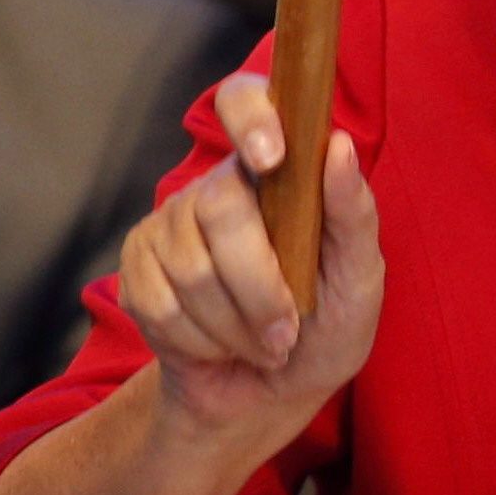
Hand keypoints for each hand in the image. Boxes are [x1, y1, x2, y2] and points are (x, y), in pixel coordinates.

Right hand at [121, 73, 382, 455]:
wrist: (269, 393)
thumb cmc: (328, 327)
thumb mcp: (360, 277)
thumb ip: (353, 214)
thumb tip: (337, 146)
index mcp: (277, 172)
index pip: (244, 101)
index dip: (251, 117)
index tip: (273, 157)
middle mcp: (216, 187)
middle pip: (219, 208)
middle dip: (261, 285)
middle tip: (288, 328)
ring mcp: (168, 227)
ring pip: (189, 268)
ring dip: (236, 325)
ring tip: (263, 341)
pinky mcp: (135, 271)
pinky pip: (159, 305)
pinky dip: (202, 342)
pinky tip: (222, 346)